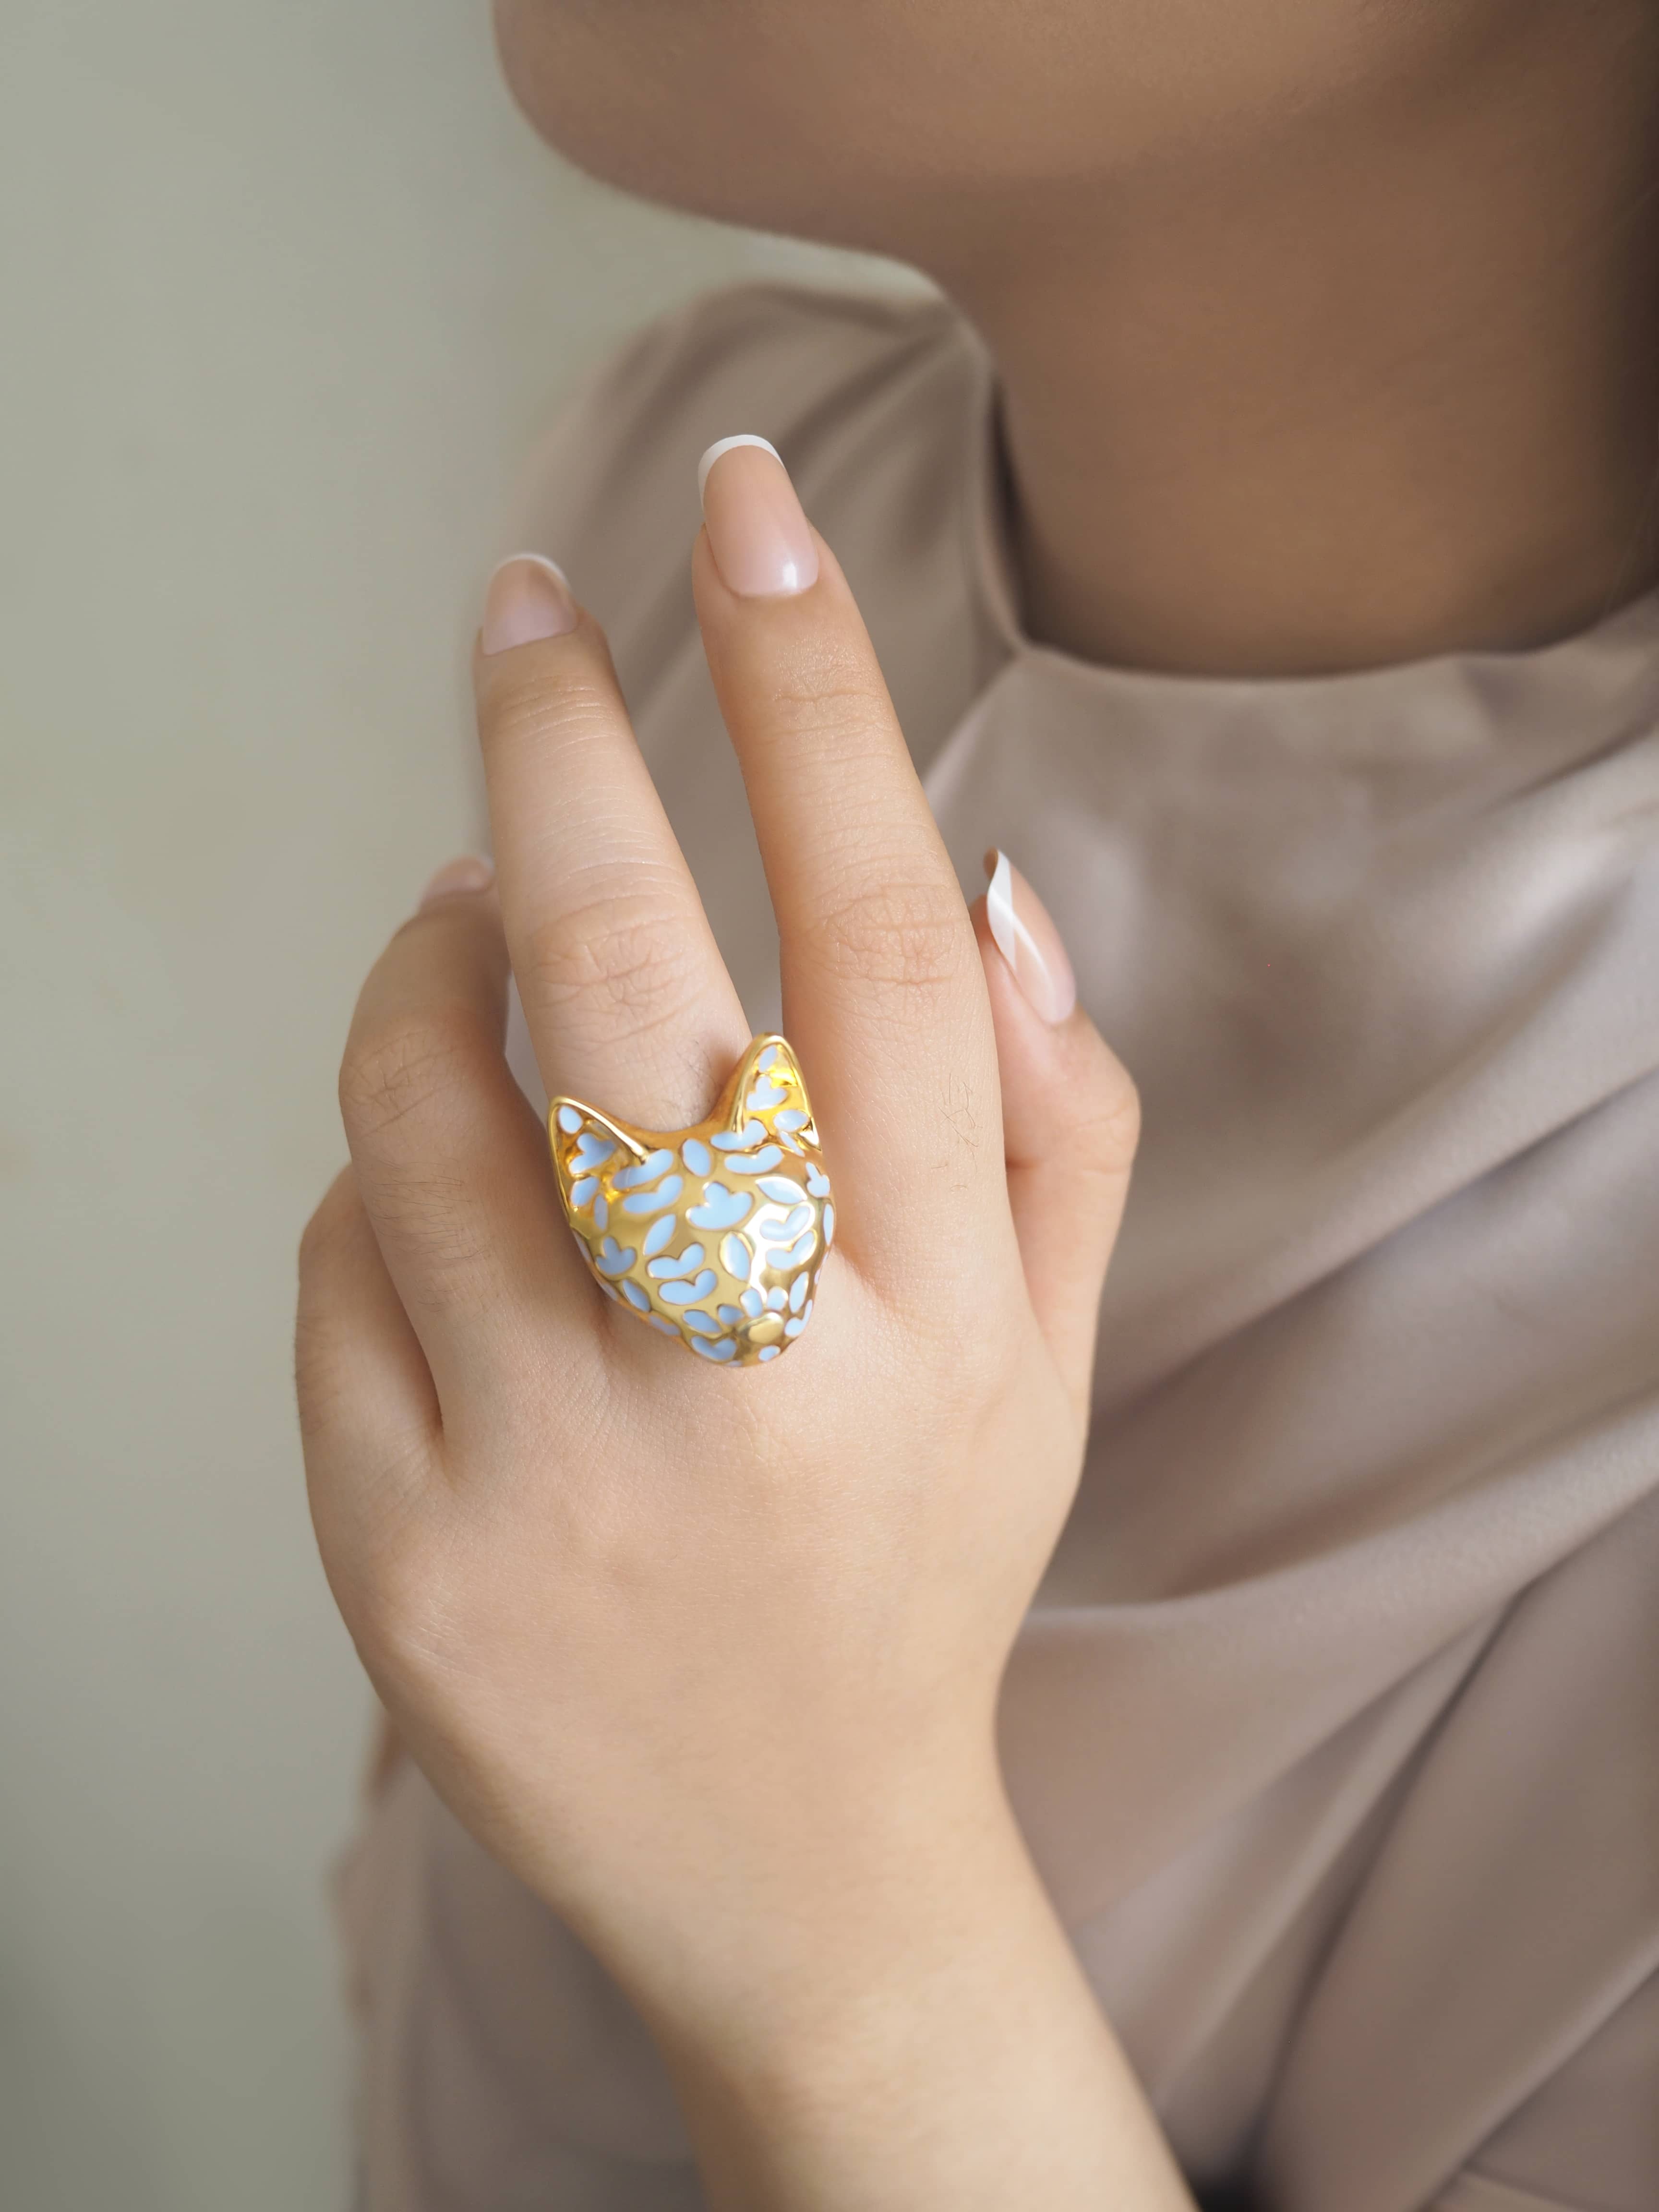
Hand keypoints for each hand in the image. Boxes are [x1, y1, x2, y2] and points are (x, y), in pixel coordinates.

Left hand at [298, 444, 1171, 2206]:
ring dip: (427, 971)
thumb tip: (993, 879)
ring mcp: (559, 1480)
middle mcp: (759, 1385)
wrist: (798, 1863)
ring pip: (419, 1113)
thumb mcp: (1049, 1357)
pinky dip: (376, 1190)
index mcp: (944, 1316)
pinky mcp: (405, 1560)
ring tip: (469, 935)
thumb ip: (1059, 1119)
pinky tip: (446, 1210)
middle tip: (523, 606)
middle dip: (562, 748)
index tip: (750, 516)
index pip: (882, 941)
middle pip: (629, 988)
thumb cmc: (921, 1554)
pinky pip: (333, 1272)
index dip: (813, 700)